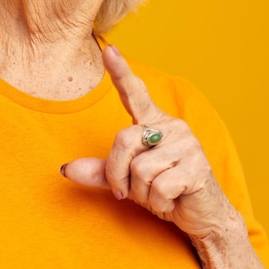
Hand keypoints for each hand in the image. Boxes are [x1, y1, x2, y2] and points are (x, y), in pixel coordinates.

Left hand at [61, 45, 233, 239]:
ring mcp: (187, 144)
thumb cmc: (164, 192)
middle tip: (131, 192)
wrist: (203, 216)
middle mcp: (171, 126)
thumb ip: (102, 172)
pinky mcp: (198, 166)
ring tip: (160, 195)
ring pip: (140, 169)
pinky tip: (173, 201)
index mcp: (153, 123)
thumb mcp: (129, 181)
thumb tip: (66, 169)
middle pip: (123, 140)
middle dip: (118, 175)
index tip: (108, 51)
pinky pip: (159, 187)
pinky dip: (159, 203)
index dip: (120, 72)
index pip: (134, 93)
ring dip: (143, 193)